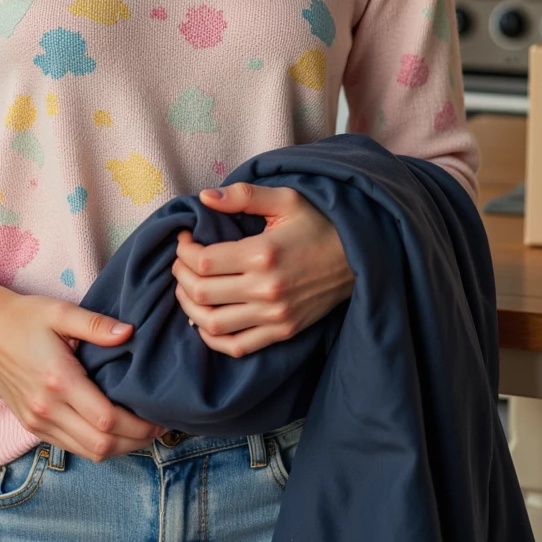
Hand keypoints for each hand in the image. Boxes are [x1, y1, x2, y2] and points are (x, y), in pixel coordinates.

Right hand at [0, 267, 165, 461]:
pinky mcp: (32, 425)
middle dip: (136, 441)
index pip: (107, 420)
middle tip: (159, 427)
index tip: (161, 416)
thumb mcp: (60, 311)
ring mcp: (37, 421)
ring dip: (119, 448)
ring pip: (88, 452)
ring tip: (141, 431)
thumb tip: (130, 332)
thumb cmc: (24, 317)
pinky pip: (71, 447)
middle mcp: (47, 408)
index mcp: (58, 380)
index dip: (140, 425)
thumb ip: (96, 324)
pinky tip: (113, 431)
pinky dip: (96, 446)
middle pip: (101, 445)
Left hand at [171, 183, 354, 357]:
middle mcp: (267, 289)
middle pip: (202, 292)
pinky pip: (237, 346)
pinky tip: (204, 321)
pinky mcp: (283, 332)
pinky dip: (213, 338)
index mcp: (263, 254)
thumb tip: (205, 197)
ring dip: (189, 308)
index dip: (184, 251)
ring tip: (188, 289)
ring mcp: (275, 316)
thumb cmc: (321, 224)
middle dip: (181, 276)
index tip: (184, 239)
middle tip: (182, 262)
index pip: (204, 261)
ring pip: (212, 323)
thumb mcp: (286, 199)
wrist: (359, 257)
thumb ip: (244, 196)